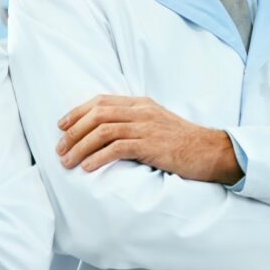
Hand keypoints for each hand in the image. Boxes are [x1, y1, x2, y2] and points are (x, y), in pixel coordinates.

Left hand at [56, 95, 241, 183]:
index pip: (101, 101)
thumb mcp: (156, 124)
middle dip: (73, 132)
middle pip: (97, 114)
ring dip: (80, 147)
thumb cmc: (182, 142)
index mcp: (140, 103)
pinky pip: (117, 148)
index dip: (77, 112)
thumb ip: (133, 122)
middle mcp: (141, 111)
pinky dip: (98, 157)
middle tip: (59, 149)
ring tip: (67, 162)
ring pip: (103, 131)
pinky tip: (88, 168)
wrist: (210, 151)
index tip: (61, 127)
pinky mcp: (151, 145)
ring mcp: (146, 127)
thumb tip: (104, 133)